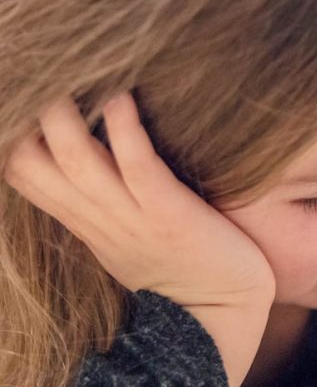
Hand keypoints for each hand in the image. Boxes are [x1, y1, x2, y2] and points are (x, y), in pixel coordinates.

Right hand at [2, 92, 275, 309]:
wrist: (224, 317)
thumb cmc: (184, 271)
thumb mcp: (127, 238)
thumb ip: (103, 204)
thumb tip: (88, 162)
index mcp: (85, 223)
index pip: (22, 173)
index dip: (8, 133)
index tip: (15, 93)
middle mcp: (98, 219)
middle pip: (31, 161)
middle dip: (22, 115)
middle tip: (32, 69)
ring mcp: (132, 219)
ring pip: (76, 159)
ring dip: (64, 114)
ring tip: (67, 69)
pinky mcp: (170, 217)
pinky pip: (138, 167)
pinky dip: (126, 131)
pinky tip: (120, 97)